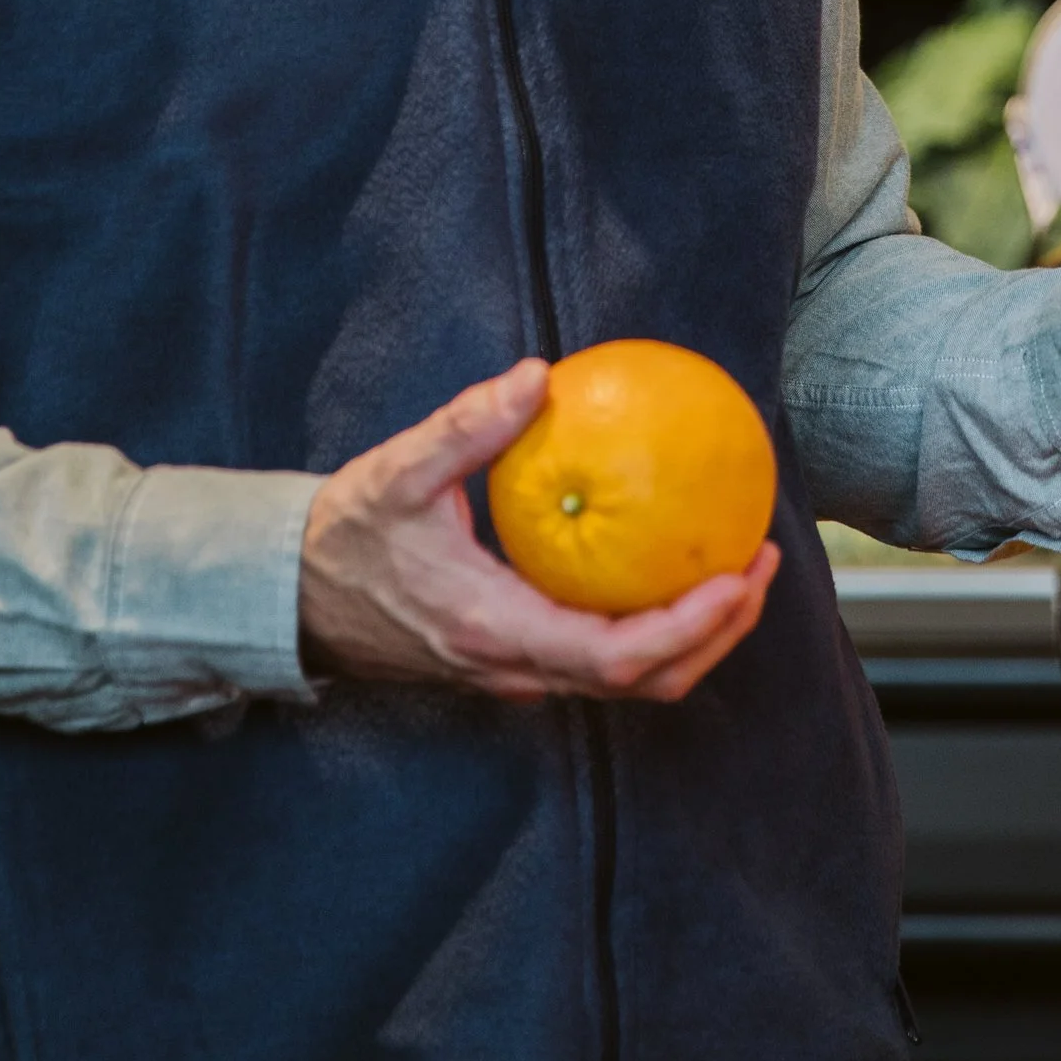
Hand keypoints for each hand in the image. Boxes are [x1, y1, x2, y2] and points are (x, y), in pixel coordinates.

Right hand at [298, 358, 778, 704]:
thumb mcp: (398, 471)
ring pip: (630, 683)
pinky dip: (655, 628)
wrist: (297, 596)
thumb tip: (538, 376)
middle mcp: (514, 669)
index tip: (736, 577)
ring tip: (739, 566)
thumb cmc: (346, 534)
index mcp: (494, 630)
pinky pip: (604, 659)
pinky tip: (671, 563)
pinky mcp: (517, 663)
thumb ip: (468, 427)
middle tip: (763, 561)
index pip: (613, 656)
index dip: (687, 628)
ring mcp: (517, 675)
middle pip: (644, 684)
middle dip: (717, 634)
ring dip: (695, 637)